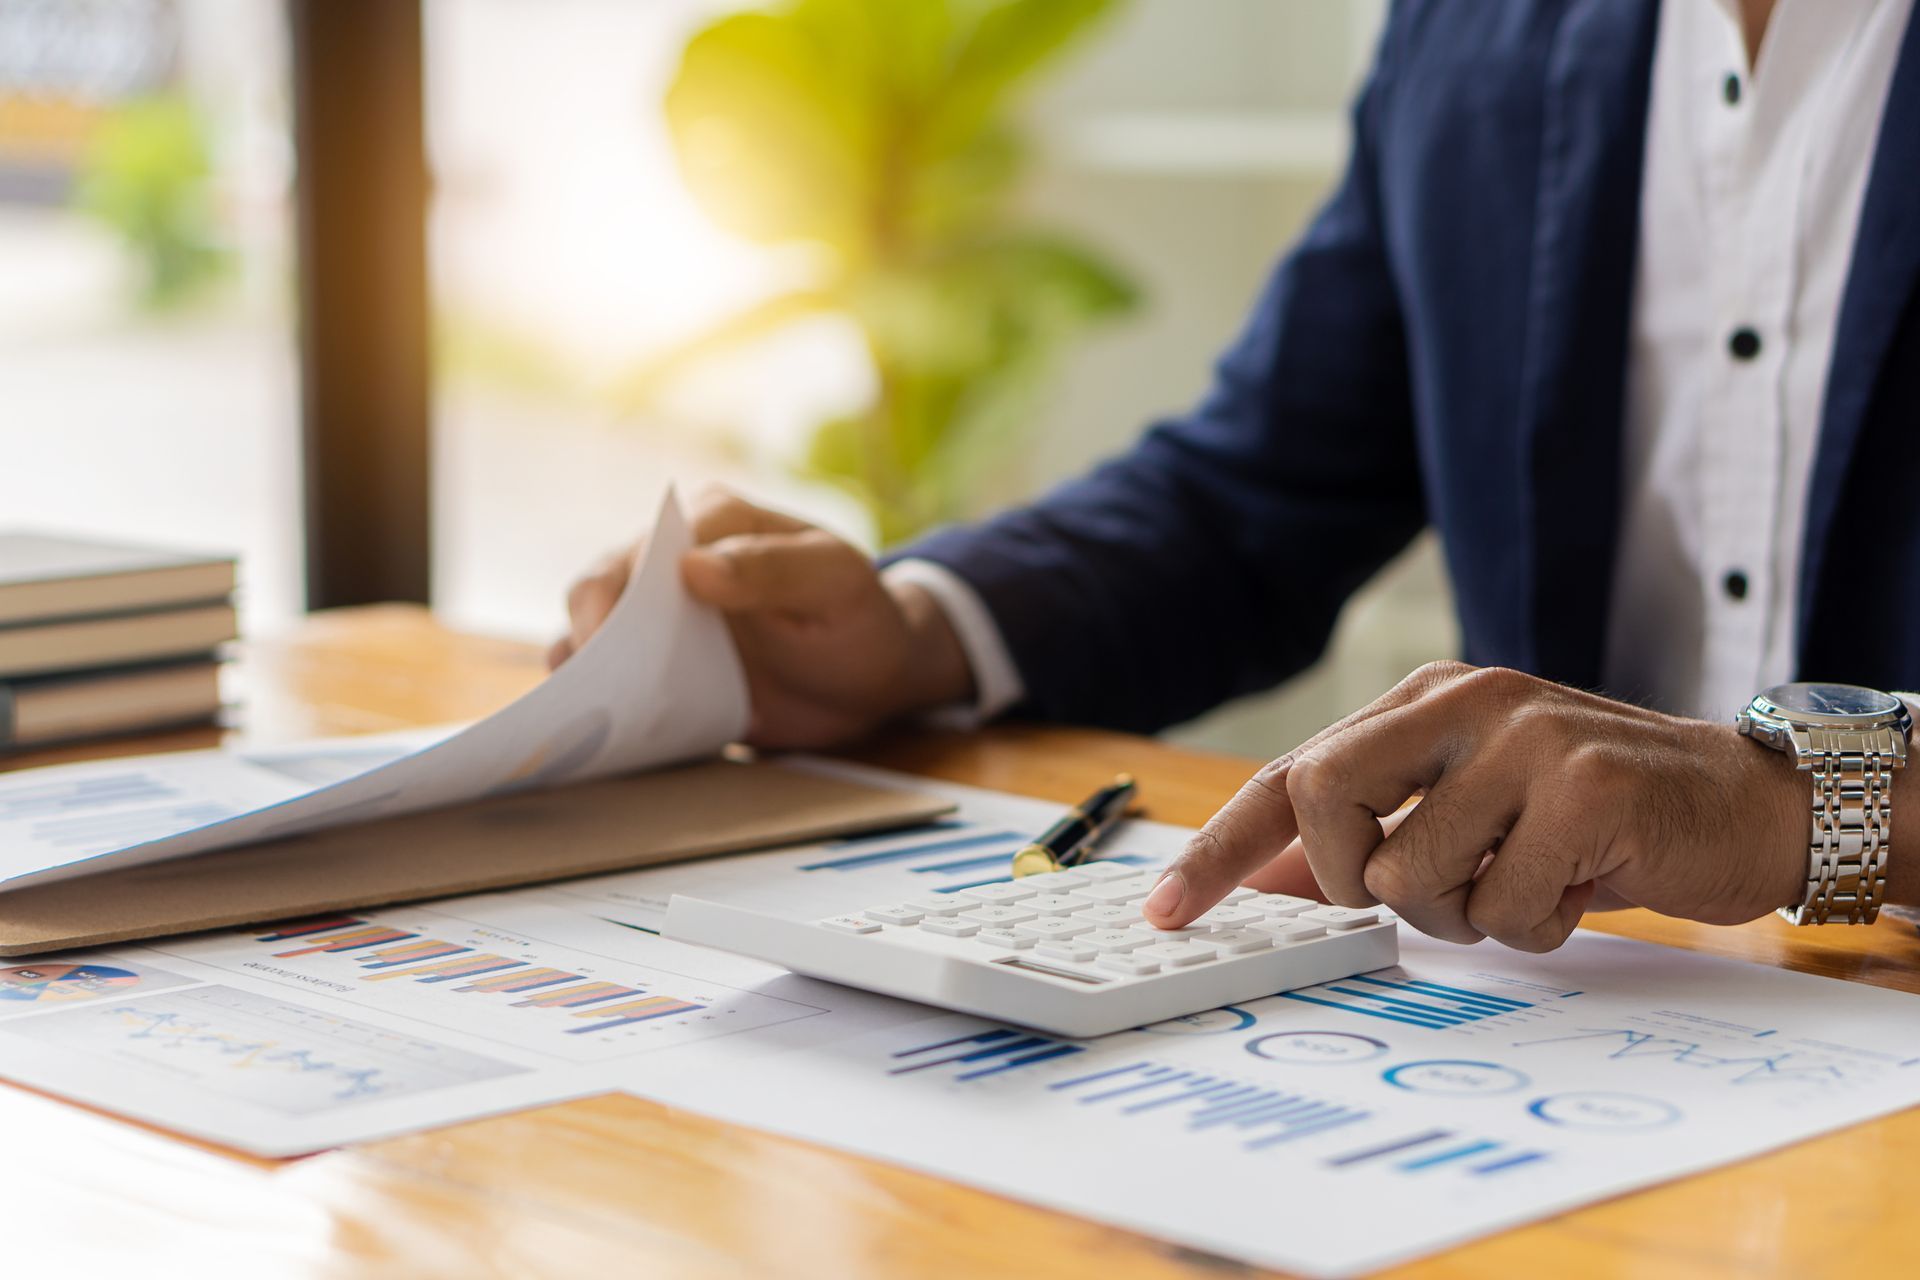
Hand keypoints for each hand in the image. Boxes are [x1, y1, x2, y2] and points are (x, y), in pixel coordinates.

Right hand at [548, 485, 973, 748]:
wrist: (872, 678)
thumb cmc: (861, 617)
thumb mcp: (837, 584)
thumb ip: (774, 568)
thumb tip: (693, 565)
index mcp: (715, 520)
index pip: (645, 548)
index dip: (617, 593)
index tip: (610, 644)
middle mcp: (676, 559)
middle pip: (600, 588)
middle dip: (587, 637)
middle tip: (593, 691)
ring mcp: (664, 614)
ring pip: (592, 633)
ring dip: (581, 672)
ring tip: (580, 715)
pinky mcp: (661, 664)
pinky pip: (613, 680)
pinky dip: (597, 703)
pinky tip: (596, 734)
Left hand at [1141, 662, 1807, 950]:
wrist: (1743, 801)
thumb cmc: (1590, 815)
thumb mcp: (1468, 809)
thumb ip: (1370, 838)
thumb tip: (1258, 886)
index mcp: (1423, 702)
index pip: (1291, 774)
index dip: (1220, 847)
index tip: (1166, 909)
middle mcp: (1464, 702)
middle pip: (1322, 804)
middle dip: (1355, 882)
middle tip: (1428, 894)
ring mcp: (1524, 739)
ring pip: (1410, 877)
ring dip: (1465, 915)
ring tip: (1527, 882)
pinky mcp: (1583, 790)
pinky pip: (1502, 909)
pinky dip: (1534, 926)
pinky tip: (1580, 885)